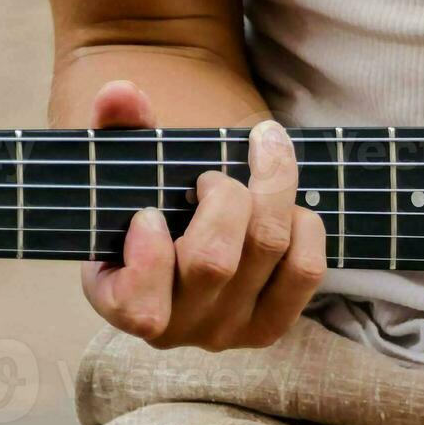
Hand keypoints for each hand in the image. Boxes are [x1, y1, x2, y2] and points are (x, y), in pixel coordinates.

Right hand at [80, 81, 326, 348]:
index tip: (150, 212)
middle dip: (224, 196)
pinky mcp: (273, 324)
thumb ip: (117, 129)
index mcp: (119, 302)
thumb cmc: (153, 199)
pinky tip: (288, 204)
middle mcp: (176, 329)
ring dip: (271, 191)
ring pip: (267, 252)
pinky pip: (306, 269)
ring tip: (261, 161)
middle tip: (214, 175)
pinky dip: (305, 225)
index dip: (150, 253)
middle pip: (214, 260)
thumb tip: (120, 92)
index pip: (139, 306)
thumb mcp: (127, 168)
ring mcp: (228, 332)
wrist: (192, 231)